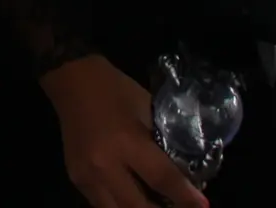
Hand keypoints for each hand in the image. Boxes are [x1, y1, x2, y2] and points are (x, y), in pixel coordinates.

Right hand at [41, 56, 206, 207]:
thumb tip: (183, 170)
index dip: (186, 197)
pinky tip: (136, 200)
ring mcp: (86, 176)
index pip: (161, 178)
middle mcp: (104, 165)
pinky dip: (122, 207)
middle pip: (138, 207)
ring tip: (158, 206)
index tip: (203, 207)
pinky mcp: (76, 180)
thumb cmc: (115, 90)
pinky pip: (103, 206)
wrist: (72, 80)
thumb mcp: (146, 110)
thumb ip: (162, 141)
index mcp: (126, 142)